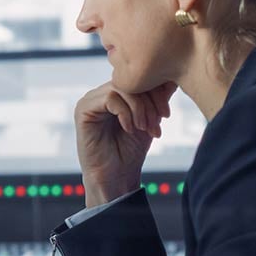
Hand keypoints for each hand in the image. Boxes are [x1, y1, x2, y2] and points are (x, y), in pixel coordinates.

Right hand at [74, 80, 177, 205]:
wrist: (116, 177)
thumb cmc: (130, 152)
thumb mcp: (150, 120)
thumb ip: (157, 99)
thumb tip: (172, 78)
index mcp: (115, 94)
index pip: (138, 79)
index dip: (156, 93)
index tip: (166, 116)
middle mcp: (101, 93)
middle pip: (131, 81)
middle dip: (149, 102)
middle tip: (157, 124)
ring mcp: (90, 100)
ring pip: (122, 88)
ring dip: (139, 108)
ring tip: (144, 128)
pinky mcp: (83, 109)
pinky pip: (110, 98)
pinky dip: (125, 113)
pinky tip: (130, 129)